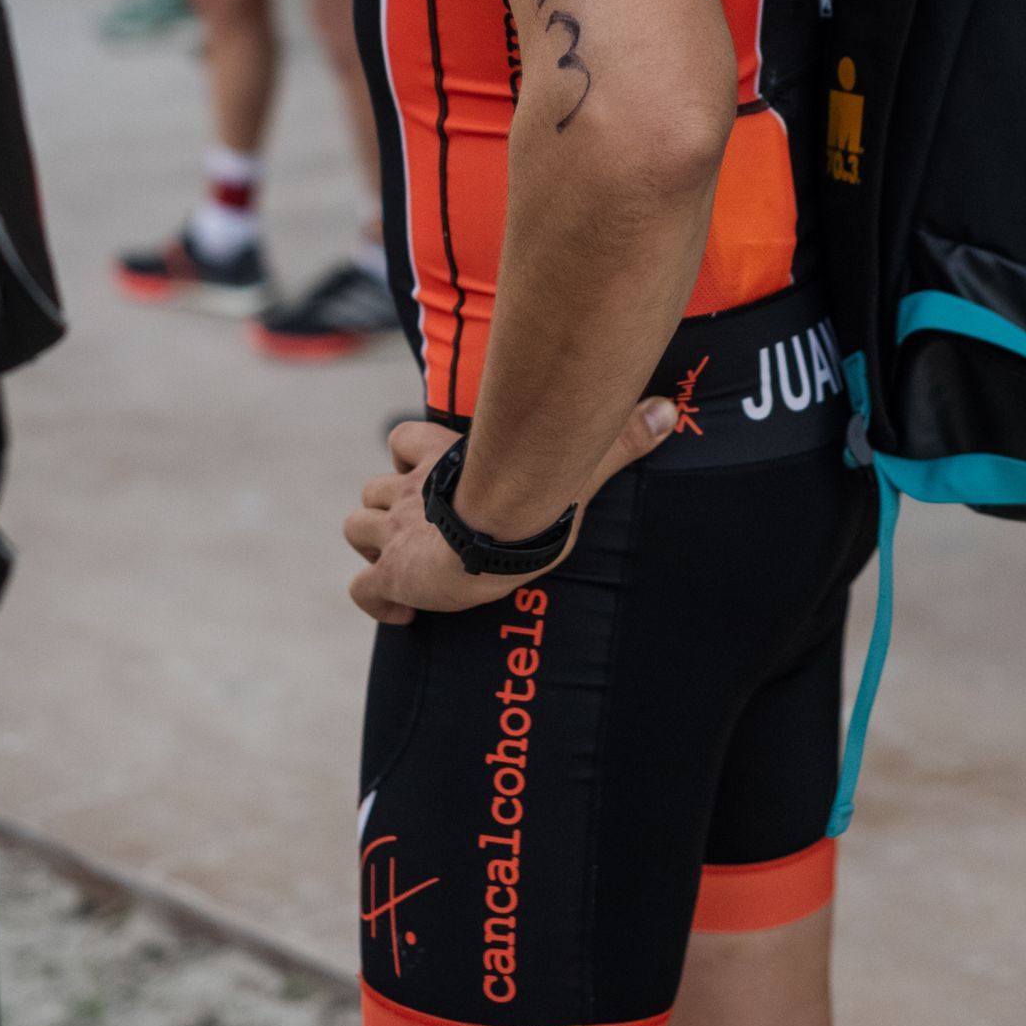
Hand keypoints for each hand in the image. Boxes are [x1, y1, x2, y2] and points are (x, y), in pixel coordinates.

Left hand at [343, 401, 676, 625]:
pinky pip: (364, 591)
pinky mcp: (390, 576)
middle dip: (388, 509)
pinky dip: (377, 602)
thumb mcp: (578, 463)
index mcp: (444, 463)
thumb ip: (619, 440)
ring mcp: (395, 535)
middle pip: (373, 489)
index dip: (409, 457)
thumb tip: (668, 410)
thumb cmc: (537, 494)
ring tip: (408, 568)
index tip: (428, 482)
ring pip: (357, 529)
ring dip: (375, 548)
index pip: (404, 440)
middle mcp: (411, 494)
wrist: (497, 534)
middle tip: (420, 536)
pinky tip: (401, 614)